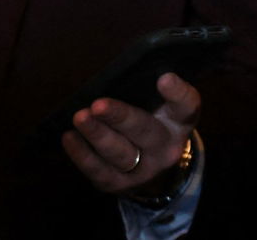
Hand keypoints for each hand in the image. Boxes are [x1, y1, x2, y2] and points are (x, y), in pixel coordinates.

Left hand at [61, 72, 198, 197]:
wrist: (154, 169)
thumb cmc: (153, 123)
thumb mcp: (162, 108)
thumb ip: (149, 92)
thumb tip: (119, 72)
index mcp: (180, 122)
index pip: (187, 106)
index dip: (177, 93)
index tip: (164, 78)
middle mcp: (167, 148)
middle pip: (145, 131)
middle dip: (120, 117)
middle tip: (98, 104)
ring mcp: (144, 170)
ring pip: (120, 153)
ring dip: (97, 135)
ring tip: (80, 117)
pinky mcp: (120, 185)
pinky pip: (99, 170)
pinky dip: (82, 154)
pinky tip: (69, 137)